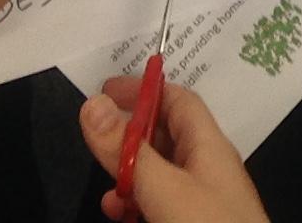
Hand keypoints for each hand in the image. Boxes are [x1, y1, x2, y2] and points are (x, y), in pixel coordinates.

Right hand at [82, 78, 269, 222]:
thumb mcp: (163, 189)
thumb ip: (127, 151)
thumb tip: (92, 103)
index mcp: (209, 147)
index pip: (179, 100)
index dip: (144, 90)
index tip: (103, 91)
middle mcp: (207, 169)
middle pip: (168, 137)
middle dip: (132, 134)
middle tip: (95, 138)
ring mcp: (202, 203)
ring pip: (161, 175)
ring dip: (130, 174)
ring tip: (105, 185)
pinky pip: (161, 205)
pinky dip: (136, 204)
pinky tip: (117, 214)